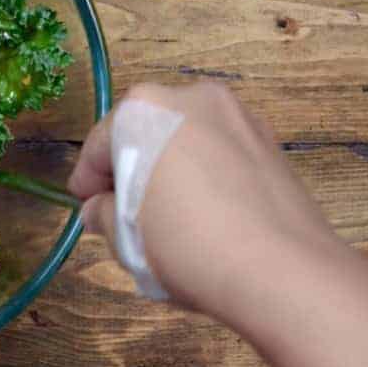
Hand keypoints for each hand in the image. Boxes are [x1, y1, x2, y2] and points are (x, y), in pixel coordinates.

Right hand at [67, 81, 338, 314]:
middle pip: (144, 132)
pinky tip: (209, 213)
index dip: (87, 181)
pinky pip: (221, 152)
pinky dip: (207, 173)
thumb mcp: (124, 237)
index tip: (85, 207)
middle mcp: (191, 96)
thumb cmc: (187, 246)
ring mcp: (237, 115)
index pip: (100, 144)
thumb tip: (100, 208)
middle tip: (125, 212)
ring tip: (171, 216)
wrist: (282, 270)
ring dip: (171, 168)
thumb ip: (102, 212)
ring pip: (186, 139)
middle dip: (132, 168)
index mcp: (145, 108)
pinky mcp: (270, 141)